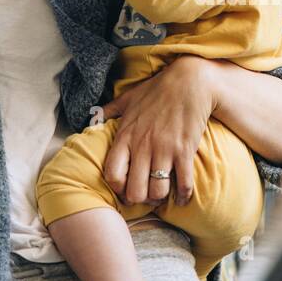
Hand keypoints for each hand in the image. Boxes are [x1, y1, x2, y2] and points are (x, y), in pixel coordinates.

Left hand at [98, 56, 215, 206]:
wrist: (190, 81)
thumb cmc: (157, 89)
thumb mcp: (128, 98)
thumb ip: (108, 110)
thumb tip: (92, 118)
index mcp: (126, 136)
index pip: (112, 174)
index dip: (117, 188)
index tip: (124, 189)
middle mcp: (142, 146)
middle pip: (134, 191)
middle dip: (139, 199)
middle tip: (144, 196)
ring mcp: (164, 149)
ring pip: (157, 191)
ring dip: (159, 198)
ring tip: (161, 195)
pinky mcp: (185, 151)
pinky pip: (183, 184)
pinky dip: (183, 196)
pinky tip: (182, 198)